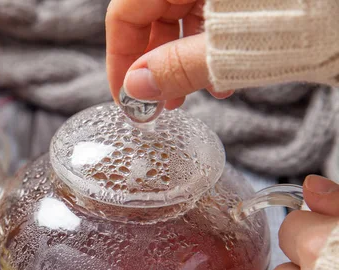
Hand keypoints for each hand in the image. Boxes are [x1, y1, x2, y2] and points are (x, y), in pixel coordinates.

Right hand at [105, 0, 232, 108]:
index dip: (118, 58)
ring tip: (192, 95)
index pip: (124, 13)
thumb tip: (135, 87)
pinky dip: (208, 47)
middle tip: (157, 103)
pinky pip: (208, 16)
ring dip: (182, 61)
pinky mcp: (232, 0)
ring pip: (179, 19)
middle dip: (153, 65)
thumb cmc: (306, 4)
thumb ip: (182, 64)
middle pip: (149, 17)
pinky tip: (222, 78)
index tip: (125, 98)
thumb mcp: (232, 41)